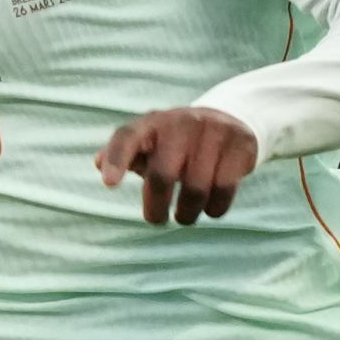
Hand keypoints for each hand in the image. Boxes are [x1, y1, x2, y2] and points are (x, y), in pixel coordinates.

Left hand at [97, 105, 262, 225]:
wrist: (229, 120)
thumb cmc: (175, 143)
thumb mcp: (148, 144)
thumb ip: (122, 154)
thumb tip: (99, 163)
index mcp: (151, 124)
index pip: (127, 138)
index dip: (116, 160)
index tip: (109, 184)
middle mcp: (180, 123)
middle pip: (162, 175)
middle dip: (156, 207)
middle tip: (156, 220)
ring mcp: (213, 131)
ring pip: (196, 188)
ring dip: (187, 213)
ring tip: (184, 217)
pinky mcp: (240, 145)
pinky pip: (224, 189)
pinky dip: (215, 208)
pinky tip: (210, 209)